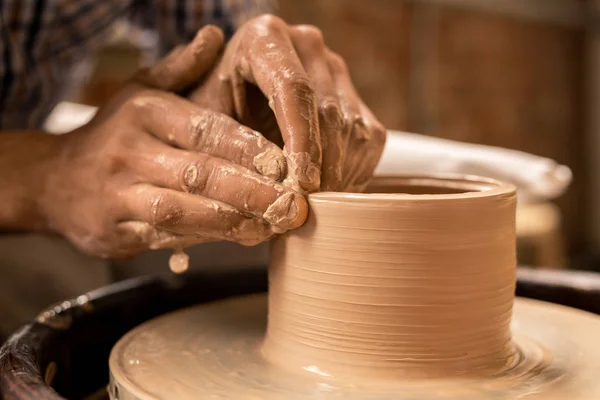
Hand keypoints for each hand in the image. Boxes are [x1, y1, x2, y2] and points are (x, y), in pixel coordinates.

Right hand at [39, 26, 306, 258]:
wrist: (53, 181)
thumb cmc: (114, 132)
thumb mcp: (139, 89)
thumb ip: (181, 67)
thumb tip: (216, 35)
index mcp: (145, 112)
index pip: (204, 128)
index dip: (248, 148)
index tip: (289, 164)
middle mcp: (130, 152)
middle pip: (198, 173)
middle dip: (251, 191)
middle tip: (294, 204)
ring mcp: (119, 194)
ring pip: (182, 210)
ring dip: (233, 221)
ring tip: (275, 225)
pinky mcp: (114, 231)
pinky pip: (164, 238)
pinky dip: (206, 240)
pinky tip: (243, 239)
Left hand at [190, 15, 386, 192]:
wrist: (231, 98)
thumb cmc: (211, 113)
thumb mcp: (205, 122)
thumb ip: (233, 144)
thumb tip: (280, 183)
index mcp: (264, 37)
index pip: (294, 89)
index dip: (301, 142)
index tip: (300, 184)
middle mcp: (307, 44)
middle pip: (329, 112)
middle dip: (321, 167)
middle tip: (306, 208)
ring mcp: (334, 68)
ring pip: (353, 128)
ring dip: (338, 175)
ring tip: (314, 208)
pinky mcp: (354, 95)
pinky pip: (367, 139)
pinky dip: (353, 172)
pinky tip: (329, 193)